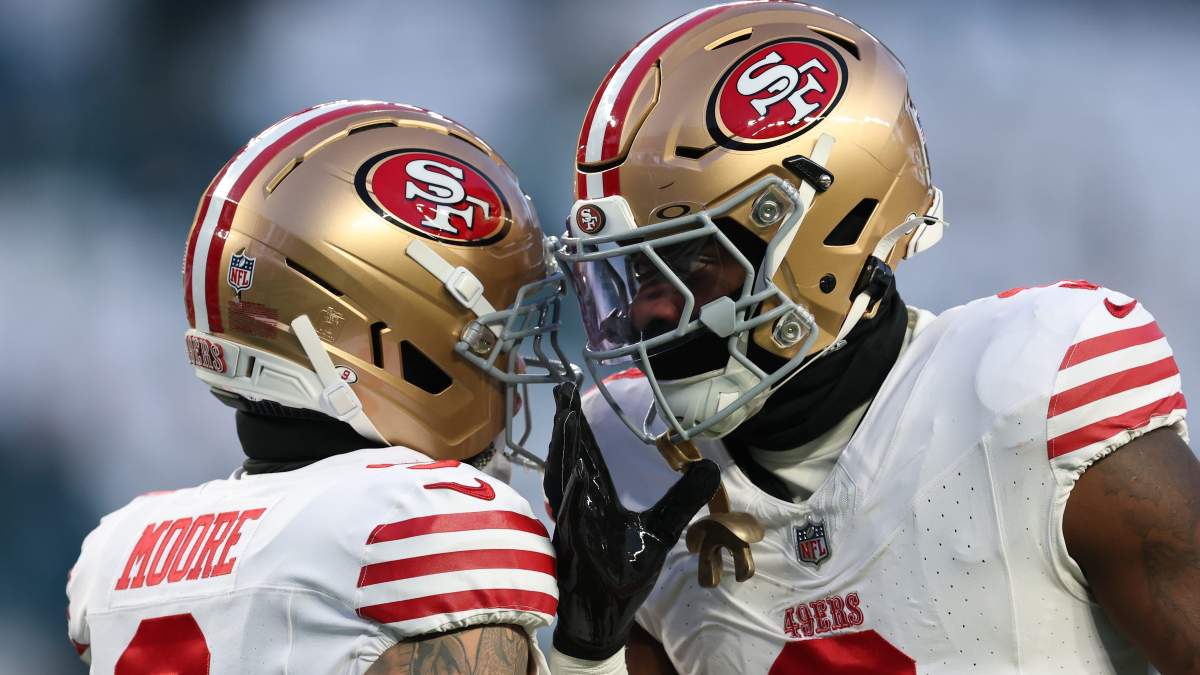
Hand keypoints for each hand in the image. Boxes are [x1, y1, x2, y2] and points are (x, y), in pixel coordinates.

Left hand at [545, 382, 719, 660]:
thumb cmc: (621, 582)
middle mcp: (570, 500)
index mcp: (589, 499)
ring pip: (557, 465)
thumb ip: (681, 503)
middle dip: (564, 418)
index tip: (569, 392)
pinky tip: (565, 456)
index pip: (580, 450)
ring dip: (560, 437)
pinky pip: (557, 482)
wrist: (592, 619)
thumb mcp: (656, 541)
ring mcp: (563, 511)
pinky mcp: (564, 521)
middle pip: (563, 451)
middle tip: (562, 387)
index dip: (575, 420)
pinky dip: (560, 460)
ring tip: (563, 411)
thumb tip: (708, 467)